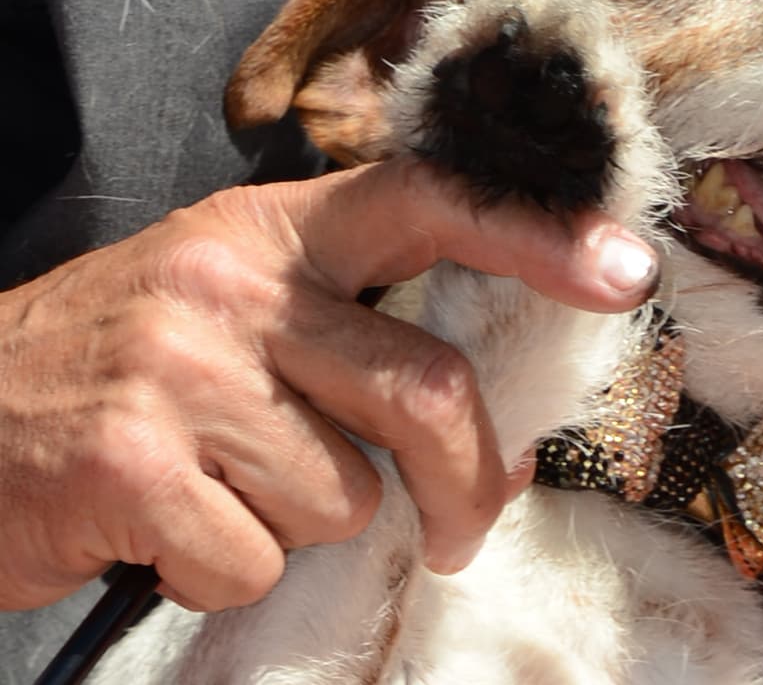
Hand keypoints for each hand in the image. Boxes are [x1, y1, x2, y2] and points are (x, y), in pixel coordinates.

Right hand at [0, 156, 656, 611]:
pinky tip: (171, 533)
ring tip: (230, 493)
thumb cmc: (124, 366)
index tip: (627, 269)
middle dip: (467, 482)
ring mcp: (180, 371)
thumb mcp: (238, 311)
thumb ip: (358, 347)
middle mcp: (234, 283)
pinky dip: (229, 572)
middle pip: (424, 390)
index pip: (430, 202)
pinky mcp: (130, 466)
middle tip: (463, 529)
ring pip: (344, 496)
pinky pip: (257, 559)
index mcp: (274, 231)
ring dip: (305, 523)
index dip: (539, 235)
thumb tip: (493, 449)